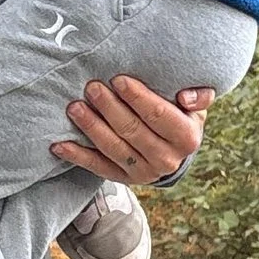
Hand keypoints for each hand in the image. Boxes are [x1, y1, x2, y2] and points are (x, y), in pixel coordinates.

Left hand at [52, 76, 213, 186]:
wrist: (176, 152)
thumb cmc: (182, 116)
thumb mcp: (197, 106)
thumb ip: (200, 96)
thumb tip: (185, 96)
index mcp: (186, 138)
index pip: (159, 115)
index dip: (138, 97)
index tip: (118, 79)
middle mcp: (166, 159)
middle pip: (132, 130)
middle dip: (109, 107)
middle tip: (91, 87)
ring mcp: (144, 172)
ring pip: (113, 148)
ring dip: (91, 127)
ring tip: (74, 107)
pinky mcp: (124, 180)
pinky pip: (97, 167)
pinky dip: (77, 156)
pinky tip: (59, 145)